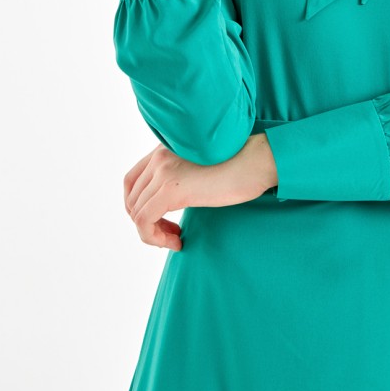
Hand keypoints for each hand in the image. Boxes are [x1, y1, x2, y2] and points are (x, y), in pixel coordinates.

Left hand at [123, 135, 277, 250]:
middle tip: (171, 235)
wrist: (258, 160)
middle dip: (147, 223)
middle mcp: (159, 156)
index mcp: (165, 148)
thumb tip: (170, 202)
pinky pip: (144, 221)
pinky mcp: (171, 189)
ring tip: (175, 240)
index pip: (131, 181)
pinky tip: (177, 242)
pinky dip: (154, 238)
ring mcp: (163, 171)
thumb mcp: (201, 168)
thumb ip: (181, 177)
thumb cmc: (240, 166)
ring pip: (136, 212)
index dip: (139, 206)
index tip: (162, 221)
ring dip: (152, 234)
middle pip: (131, 198)